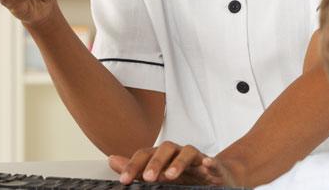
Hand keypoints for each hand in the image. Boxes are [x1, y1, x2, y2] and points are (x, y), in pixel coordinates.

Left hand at [109, 141, 237, 185]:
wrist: (216, 177)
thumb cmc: (186, 175)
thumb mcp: (159, 173)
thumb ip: (137, 168)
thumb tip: (112, 160)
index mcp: (164, 156)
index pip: (146, 154)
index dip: (134, 165)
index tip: (124, 181)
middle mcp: (179, 153)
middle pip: (167, 148)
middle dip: (156, 162)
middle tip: (148, 177)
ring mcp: (198, 159)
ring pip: (188, 152)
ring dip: (179, 163)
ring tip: (170, 175)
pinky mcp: (214, 168)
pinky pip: (213, 162)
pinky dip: (210, 162)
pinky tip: (207, 164)